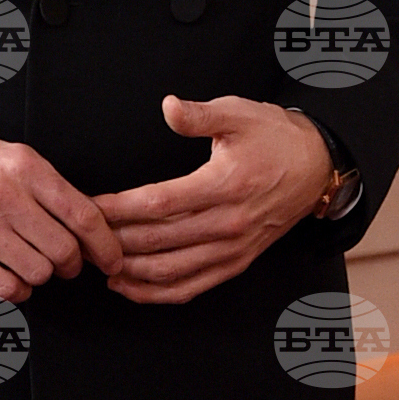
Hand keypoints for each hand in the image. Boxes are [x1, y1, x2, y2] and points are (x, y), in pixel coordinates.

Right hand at [0, 118, 121, 302]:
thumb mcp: (3, 154)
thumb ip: (41, 185)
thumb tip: (83, 222)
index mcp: (24, 165)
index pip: (83, 214)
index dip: (105, 245)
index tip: (111, 259)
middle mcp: (4, 195)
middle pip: (64, 250)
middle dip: (70, 265)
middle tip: (63, 265)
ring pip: (38, 273)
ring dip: (39, 276)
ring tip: (26, 265)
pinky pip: (5, 287)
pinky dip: (15, 290)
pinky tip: (7, 277)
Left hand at [92, 95, 336, 304]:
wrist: (316, 166)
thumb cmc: (274, 137)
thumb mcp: (239, 114)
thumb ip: (199, 115)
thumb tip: (168, 106)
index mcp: (225, 185)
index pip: (159, 203)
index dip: (120, 208)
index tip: (91, 206)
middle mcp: (228, 223)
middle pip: (157, 241)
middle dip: (113, 240)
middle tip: (82, 235)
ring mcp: (232, 249)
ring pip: (170, 271)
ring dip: (128, 271)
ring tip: (96, 261)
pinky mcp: (235, 264)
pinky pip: (190, 287)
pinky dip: (155, 292)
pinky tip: (128, 285)